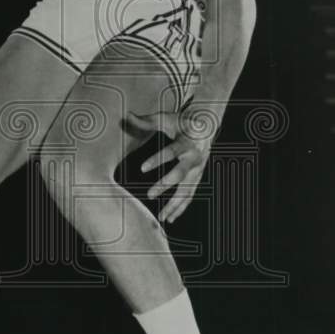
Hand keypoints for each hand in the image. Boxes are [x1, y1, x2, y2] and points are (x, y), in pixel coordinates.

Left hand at [128, 107, 215, 223]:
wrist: (206, 127)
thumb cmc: (182, 123)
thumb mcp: (166, 118)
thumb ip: (147, 120)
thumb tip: (127, 115)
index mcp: (187, 142)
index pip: (171, 152)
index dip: (157, 160)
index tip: (142, 168)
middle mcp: (194, 158)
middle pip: (180, 174)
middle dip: (165, 185)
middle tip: (149, 195)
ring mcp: (198, 170)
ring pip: (187, 190)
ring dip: (174, 204)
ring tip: (161, 217)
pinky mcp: (197, 178)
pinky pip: (190, 195)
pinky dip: (181, 208)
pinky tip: (171, 218)